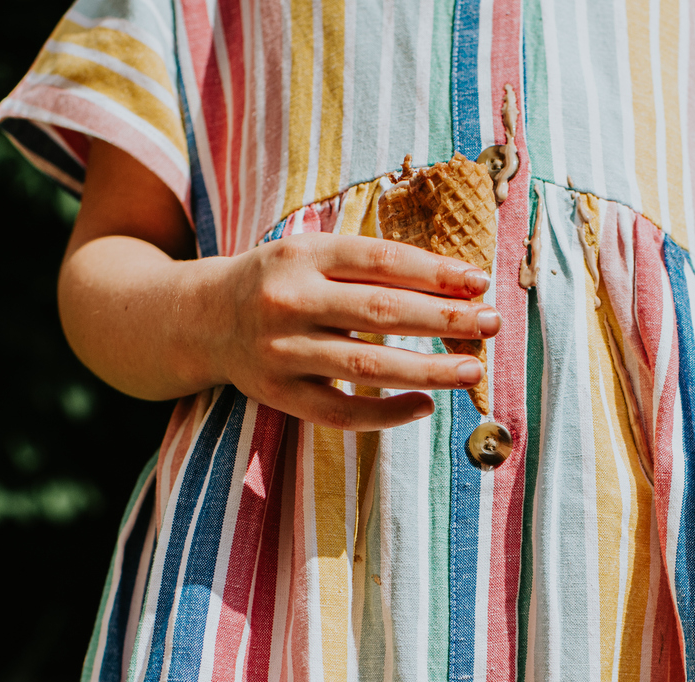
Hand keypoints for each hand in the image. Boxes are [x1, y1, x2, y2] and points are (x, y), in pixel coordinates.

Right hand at [200, 233, 499, 429]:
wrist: (204, 320)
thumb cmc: (278, 281)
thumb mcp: (312, 254)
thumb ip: (368, 264)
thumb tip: (453, 284)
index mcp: (302, 255)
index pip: (381, 261)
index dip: (435, 272)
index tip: (479, 282)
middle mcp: (288, 301)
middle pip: (380, 312)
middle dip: (443, 320)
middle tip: (490, 323)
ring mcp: (281, 352)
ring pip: (365, 367)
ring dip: (426, 371)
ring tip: (472, 370)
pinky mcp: (278, 394)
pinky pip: (341, 412)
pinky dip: (387, 414)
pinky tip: (424, 407)